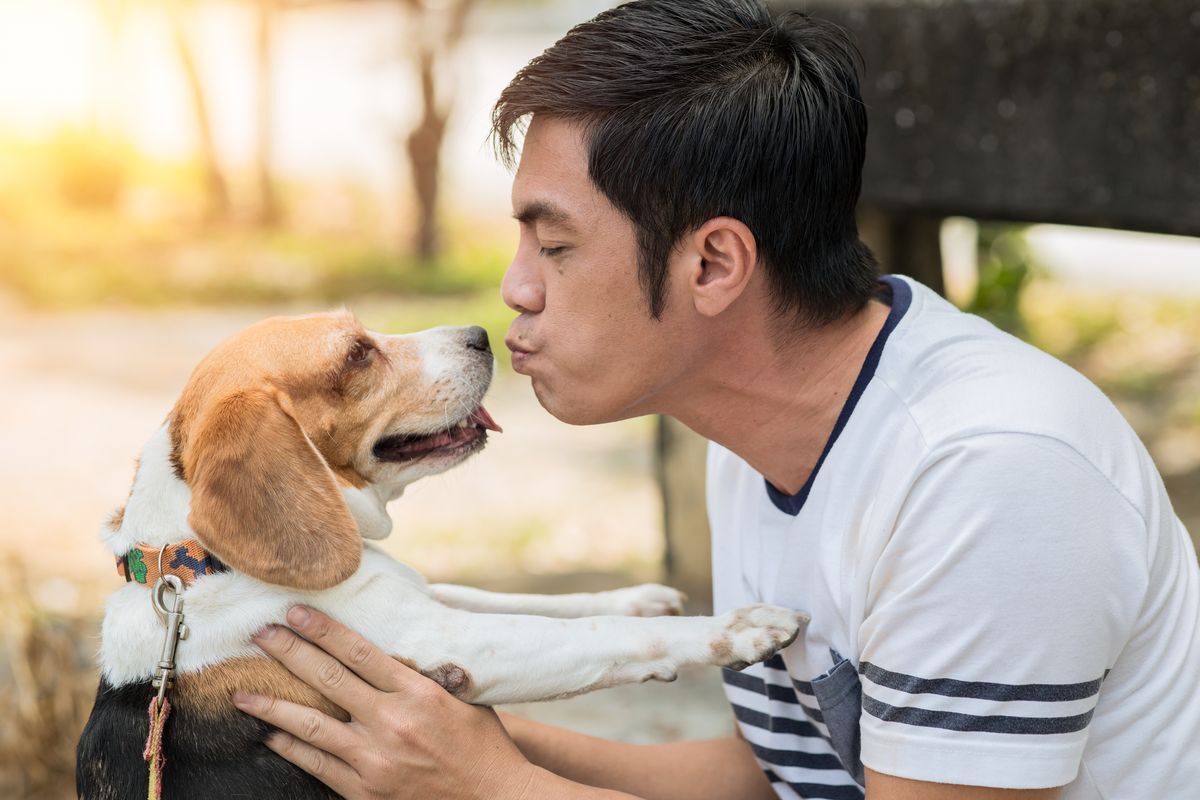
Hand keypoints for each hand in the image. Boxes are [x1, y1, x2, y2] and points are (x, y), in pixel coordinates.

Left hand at [233, 606, 537, 799]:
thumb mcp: (466, 697)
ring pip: (310, 726)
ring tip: (242, 692)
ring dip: (271, 706)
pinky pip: (316, 765)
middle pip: (328, 679)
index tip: (295, 612)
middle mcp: (392, 723)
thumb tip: (410, 640)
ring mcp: (375, 760)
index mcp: (418, 692)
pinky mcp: (365, 791)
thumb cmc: (485, 745)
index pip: (359, 652)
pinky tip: (269, 736)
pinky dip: (290, 748)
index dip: (323, 630)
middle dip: (289, 652)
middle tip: (260, 634)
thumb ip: (433, 671)